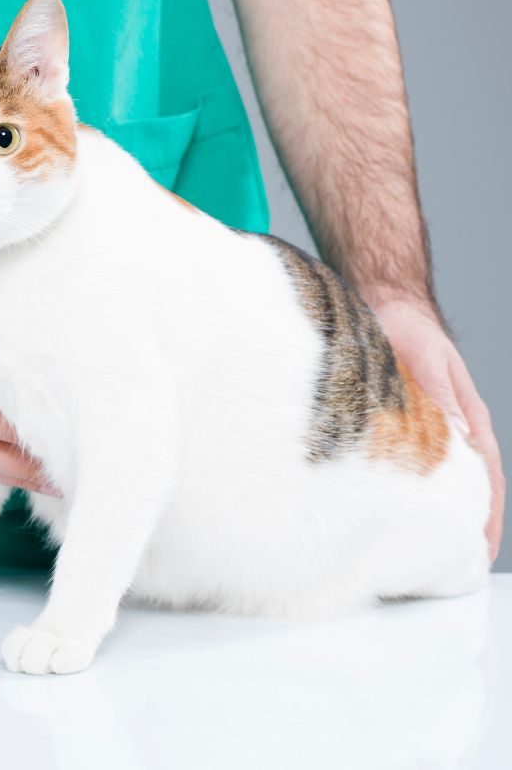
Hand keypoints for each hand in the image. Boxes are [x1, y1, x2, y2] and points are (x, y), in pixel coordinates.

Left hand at [369, 296, 503, 561]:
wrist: (383, 305)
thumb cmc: (406, 328)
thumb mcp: (425, 359)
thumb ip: (439, 395)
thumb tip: (457, 435)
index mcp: (466, 416)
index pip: (486, 473)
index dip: (486, 512)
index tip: (480, 547)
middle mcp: (451, 426)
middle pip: (467, 484)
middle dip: (467, 524)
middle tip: (455, 565)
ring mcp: (429, 428)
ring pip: (440, 478)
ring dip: (439, 511)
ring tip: (427, 550)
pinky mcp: (402, 425)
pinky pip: (411, 465)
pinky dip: (412, 491)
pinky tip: (396, 510)